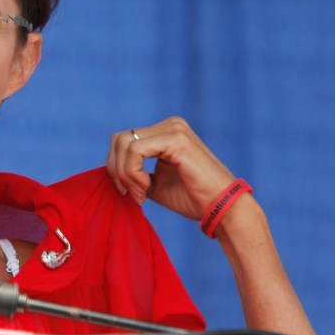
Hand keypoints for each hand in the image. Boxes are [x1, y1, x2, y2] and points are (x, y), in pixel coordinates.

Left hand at [106, 116, 233, 219]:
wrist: (221, 209)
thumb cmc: (192, 199)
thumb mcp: (155, 184)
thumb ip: (135, 173)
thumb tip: (112, 173)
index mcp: (164, 132)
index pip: (122, 140)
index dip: (115, 167)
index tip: (127, 192)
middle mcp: (169, 125)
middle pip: (119, 139)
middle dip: (116, 170)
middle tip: (132, 194)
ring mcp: (174, 129)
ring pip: (124, 143)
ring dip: (125, 174)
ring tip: (140, 194)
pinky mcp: (176, 139)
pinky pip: (135, 150)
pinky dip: (132, 172)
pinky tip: (146, 187)